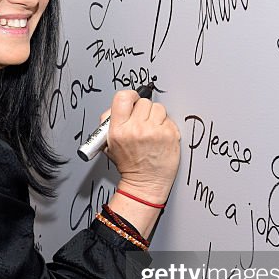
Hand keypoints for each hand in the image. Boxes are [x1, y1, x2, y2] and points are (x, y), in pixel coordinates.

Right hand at [101, 89, 180, 203]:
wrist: (145, 183)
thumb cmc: (129, 164)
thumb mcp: (109, 143)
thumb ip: (110, 121)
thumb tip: (121, 104)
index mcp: (118, 130)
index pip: (123, 97)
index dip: (130, 96)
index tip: (134, 100)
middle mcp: (136, 129)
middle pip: (144, 102)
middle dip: (144, 110)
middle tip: (142, 122)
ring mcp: (154, 132)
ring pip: (159, 108)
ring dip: (156, 117)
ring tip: (152, 130)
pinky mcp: (170, 135)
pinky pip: (169, 120)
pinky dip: (165, 127)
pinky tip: (160, 137)